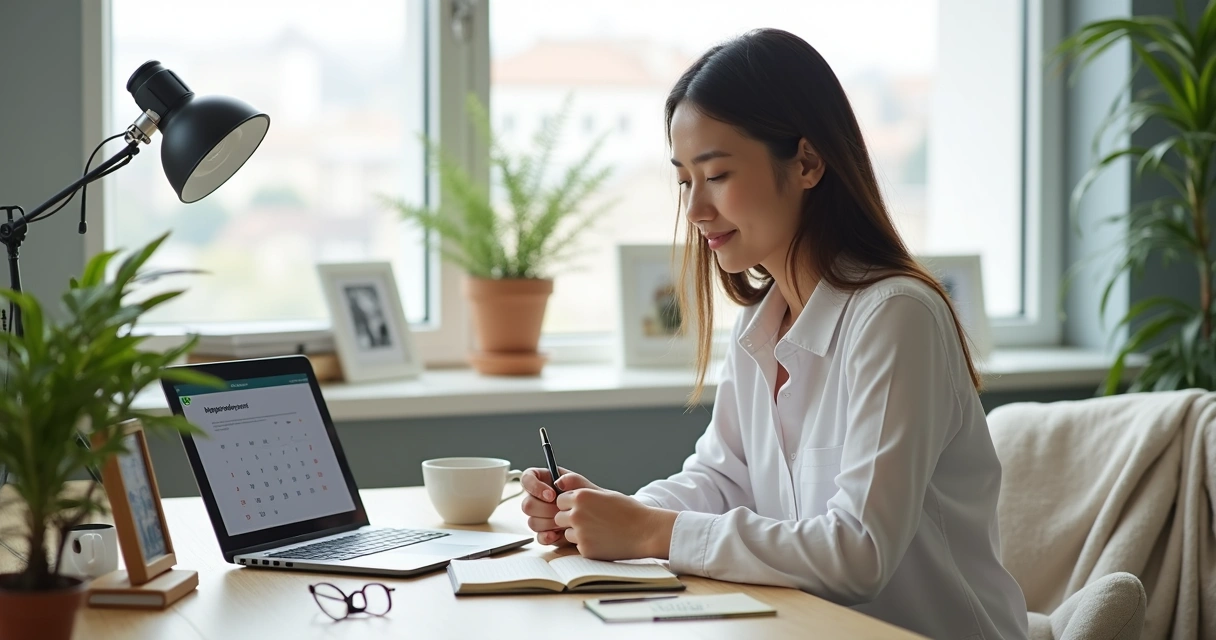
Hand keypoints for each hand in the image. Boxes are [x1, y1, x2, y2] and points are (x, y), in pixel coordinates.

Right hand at [519, 468, 601, 545]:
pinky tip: (558, 534)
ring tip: (565, 522)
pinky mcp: (545, 532)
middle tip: (561, 511)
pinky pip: (538, 537)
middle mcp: (538, 499)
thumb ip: (572, 479)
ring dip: (549, 523)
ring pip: (532, 522)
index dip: (534, 487)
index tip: (551, 495)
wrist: (599, 518)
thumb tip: (558, 483)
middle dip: (544, 509)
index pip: (527, 479)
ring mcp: (540, 517)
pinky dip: (548, 536)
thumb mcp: (584, 485)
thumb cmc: (591, 498)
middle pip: (527, 504)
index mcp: (544, 481)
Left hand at [553, 488, 677, 560]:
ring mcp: (580, 533)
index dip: (571, 504)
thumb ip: (580, 486)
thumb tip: (559, 482)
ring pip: (567, 533)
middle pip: (559, 517)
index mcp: (581, 497)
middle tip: (592, 520)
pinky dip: (587, 544)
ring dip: (577, 533)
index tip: (585, 507)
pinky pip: (577, 546)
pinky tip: (603, 540)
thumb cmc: (627, 510)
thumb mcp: (604, 493)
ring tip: (600, 530)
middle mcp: (577, 515)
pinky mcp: (585, 550)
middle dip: (570, 519)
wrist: (645, 532)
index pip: (560, 500)